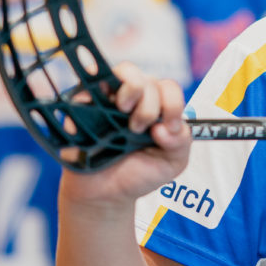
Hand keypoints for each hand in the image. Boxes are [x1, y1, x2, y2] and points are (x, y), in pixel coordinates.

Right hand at [60, 63, 191, 207]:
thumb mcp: (171, 162)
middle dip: (150, 106)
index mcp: (157, 107)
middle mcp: (135, 98)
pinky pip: (91, 83)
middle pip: (149, 79)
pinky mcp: (84, 103)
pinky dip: (100, 92)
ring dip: (132, 90)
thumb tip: (164, 127)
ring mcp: (109, 98)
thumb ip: (181, 142)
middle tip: (138, 130)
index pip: (169, 88)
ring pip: (125, 71)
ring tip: (124, 112)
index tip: (167, 127)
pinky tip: (104, 113)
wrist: (105, 195)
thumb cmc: (138, 174)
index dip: (173, 104)